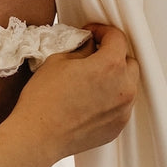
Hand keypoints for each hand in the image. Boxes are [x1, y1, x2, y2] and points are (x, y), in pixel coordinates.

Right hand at [10, 23, 140, 158]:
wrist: (38, 135)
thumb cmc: (44, 98)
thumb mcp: (59, 61)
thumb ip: (82, 49)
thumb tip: (90, 46)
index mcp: (110, 66)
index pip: (117, 38)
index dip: (102, 31)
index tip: (92, 34)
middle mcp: (124, 88)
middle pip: (128, 62)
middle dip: (113, 55)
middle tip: (93, 57)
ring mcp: (123, 110)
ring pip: (128, 85)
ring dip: (115, 78)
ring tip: (92, 81)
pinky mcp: (118, 127)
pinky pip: (121, 105)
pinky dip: (111, 99)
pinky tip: (90, 100)